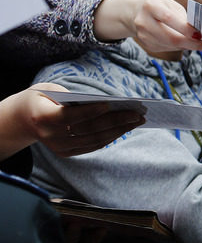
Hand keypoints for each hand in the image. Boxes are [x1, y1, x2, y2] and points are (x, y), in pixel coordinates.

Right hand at [0, 83, 144, 159]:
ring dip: (119, 131)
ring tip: (137, 120)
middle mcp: (51, 136)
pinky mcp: (66, 153)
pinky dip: (111, 137)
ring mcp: (59, 147)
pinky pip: (93, 146)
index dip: (89, 111)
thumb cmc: (41, 98)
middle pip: (88, 130)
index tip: (110, 104)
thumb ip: (70, 96)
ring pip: (94, 140)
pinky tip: (125, 128)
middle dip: (116, 121)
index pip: (70, 117)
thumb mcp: (48, 89)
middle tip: (138, 114)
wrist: (23, 120)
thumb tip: (102, 104)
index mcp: (43, 117)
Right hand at [94, 0, 201, 53]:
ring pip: (172, 46)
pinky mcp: (147, 45)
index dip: (185, 28)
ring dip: (193, 47)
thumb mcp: (170, 4)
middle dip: (195, 44)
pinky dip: (184, 47)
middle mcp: (144, 22)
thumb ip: (183, 16)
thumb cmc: (159, 5)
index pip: (169, 19)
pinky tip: (194, 44)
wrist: (134, 12)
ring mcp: (144, 36)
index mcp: (151, 6)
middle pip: (172, 38)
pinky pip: (170, 48)